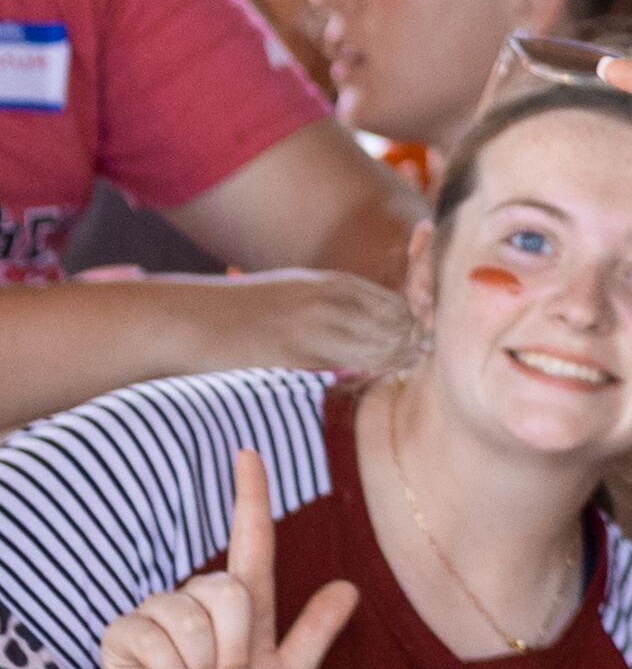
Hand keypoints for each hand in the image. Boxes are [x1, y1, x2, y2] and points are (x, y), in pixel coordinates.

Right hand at [93, 451, 357, 668]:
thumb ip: (315, 635)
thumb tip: (351, 588)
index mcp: (245, 602)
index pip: (251, 538)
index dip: (250, 495)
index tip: (248, 452)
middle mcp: (202, 598)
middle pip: (230, 593)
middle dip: (233, 649)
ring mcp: (160, 612)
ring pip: (193, 620)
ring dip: (202, 668)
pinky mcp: (125, 632)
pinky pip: (156, 640)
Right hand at [208, 269, 414, 378]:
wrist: (183, 320)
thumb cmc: (236, 314)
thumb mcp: (292, 296)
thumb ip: (332, 312)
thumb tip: (364, 348)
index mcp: (333, 283)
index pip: (399, 306)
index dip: (410, 332)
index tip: (402, 354)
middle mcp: (331, 299)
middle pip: (401, 326)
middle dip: (408, 350)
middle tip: (399, 372)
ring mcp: (315, 324)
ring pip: (383, 347)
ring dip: (389, 366)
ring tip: (374, 380)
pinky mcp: (295, 353)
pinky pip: (349, 368)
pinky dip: (361, 378)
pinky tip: (351, 385)